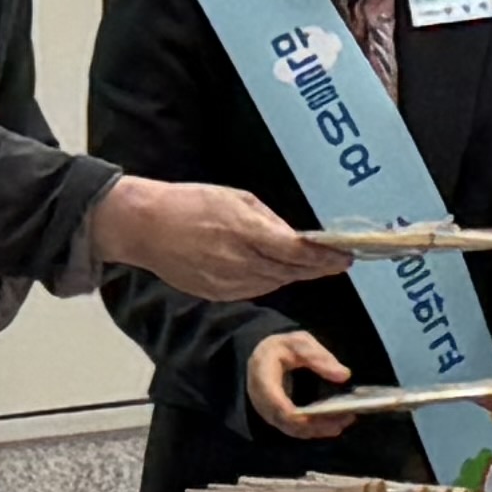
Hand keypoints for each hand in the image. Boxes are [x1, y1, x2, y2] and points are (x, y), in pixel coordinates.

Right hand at [98, 177, 330, 304]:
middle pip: (291, 271)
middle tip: (337, 262)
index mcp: (246, 232)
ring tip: (310, 264)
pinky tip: (272, 269)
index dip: (326, 257)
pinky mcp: (217, 294)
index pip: (298, 252)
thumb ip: (268, 220)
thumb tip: (293, 237)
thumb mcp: (235, 197)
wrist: (146, 227)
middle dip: (317, 267)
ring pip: (274, 283)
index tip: (346, 256)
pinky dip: (268, 279)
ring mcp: (228, 283)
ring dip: (294, 273)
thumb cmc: (189, 204)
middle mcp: (240, 262)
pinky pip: (253, 289)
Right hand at [245, 328, 357, 439]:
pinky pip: (297, 430)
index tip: (326, 412)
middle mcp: (263, 403)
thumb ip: (318, 357)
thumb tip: (344, 375)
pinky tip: (336, 424)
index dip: (300, 414)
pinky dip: (316, 429)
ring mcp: (270, 413)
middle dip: (319, 423)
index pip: (278, 405)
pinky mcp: (279, 419)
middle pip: (290, 423)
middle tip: (346, 417)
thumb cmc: (279, 349)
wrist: (261, 357)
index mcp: (263, 380)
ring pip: (295, 430)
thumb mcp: (297, 343)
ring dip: (320, 429)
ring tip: (345, 421)